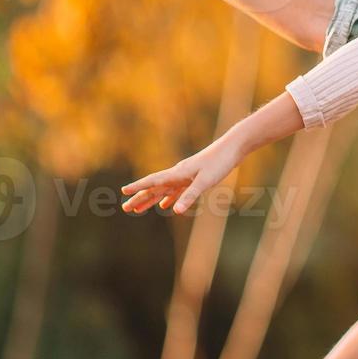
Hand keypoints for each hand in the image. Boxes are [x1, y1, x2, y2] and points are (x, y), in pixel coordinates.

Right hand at [120, 139, 245, 215]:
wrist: (233, 147)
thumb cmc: (220, 162)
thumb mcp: (205, 181)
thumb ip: (191, 195)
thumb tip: (176, 211)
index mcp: (178, 173)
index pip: (153, 182)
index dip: (138, 187)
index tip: (124, 192)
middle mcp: (178, 174)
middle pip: (155, 188)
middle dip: (140, 198)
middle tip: (126, 208)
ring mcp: (186, 175)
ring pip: (164, 190)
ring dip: (152, 200)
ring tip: (140, 209)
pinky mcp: (195, 177)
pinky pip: (178, 190)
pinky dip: (170, 198)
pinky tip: (167, 205)